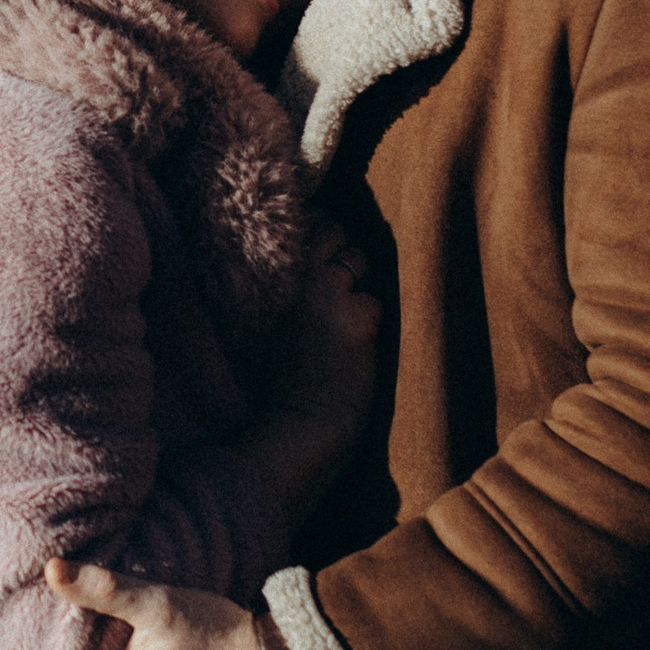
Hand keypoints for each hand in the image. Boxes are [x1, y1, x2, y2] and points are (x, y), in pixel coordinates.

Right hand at [288, 222, 377, 413]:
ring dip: (361, 283)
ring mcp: (330, 296)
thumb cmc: (284, 384)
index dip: (321, 227)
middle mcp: (302, 280)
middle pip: (335, 234)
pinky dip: (372, 318)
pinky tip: (362, 341)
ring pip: (359, 260)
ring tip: (354, 312)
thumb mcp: (274, 325)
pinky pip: (375, 301)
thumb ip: (291, 293)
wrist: (301, 422)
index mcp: (278, 282)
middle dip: (346, 248)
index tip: (326, 234)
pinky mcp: (359, 318)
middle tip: (349, 272)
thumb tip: (317, 268)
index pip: (305, 230)